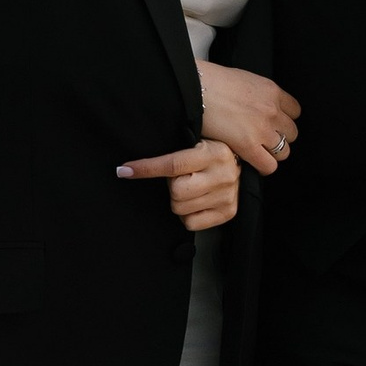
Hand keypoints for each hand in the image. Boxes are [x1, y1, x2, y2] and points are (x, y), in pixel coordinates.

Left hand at [117, 140, 241, 230]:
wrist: (242, 165)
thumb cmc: (211, 152)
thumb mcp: (197, 142)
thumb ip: (175, 150)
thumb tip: (134, 162)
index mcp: (213, 153)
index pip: (173, 165)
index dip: (146, 168)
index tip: (123, 171)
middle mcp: (223, 174)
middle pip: (176, 192)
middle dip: (171, 186)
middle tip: (181, 178)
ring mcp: (227, 196)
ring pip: (180, 209)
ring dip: (179, 201)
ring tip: (191, 188)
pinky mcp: (228, 213)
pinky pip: (190, 223)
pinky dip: (187, 215)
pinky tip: (196, 201)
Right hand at [197, 62, 301, 176]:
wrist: (194, 88)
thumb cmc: (210, 82)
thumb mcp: (243, 79)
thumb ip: (257, 95)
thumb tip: (256, 108)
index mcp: (272, 91)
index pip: (295, 111)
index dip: (284, 121)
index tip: (274, 125)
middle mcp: (272, 110)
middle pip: (292, 133)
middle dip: (279, 138)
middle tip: (264, 140)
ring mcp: (263, 129)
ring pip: (284, 151)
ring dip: (272, 154)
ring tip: (257, 152)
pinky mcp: (249, 145)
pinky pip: (269, 166)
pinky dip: (263, 167)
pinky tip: (252, 163)